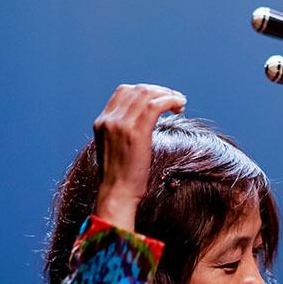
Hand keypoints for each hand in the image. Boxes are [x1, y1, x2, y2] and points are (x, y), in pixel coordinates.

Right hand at [92, 83, 186, 230]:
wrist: (116, 194)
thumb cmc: (120, 178)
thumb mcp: (114, 149)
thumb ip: (122, 133)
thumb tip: (141, 124)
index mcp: (102, 121)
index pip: (124, 92)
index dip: (145, 91)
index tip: (160, 99)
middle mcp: (110, 119)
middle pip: (138, 90)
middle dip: (159, 91)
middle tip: (175, 101)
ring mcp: (121, 124)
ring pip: (147, 94)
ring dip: (167, 95)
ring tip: (180, 105)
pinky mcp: (137, 132)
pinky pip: (155, 105)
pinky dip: (170, 101)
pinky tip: (179, 106)